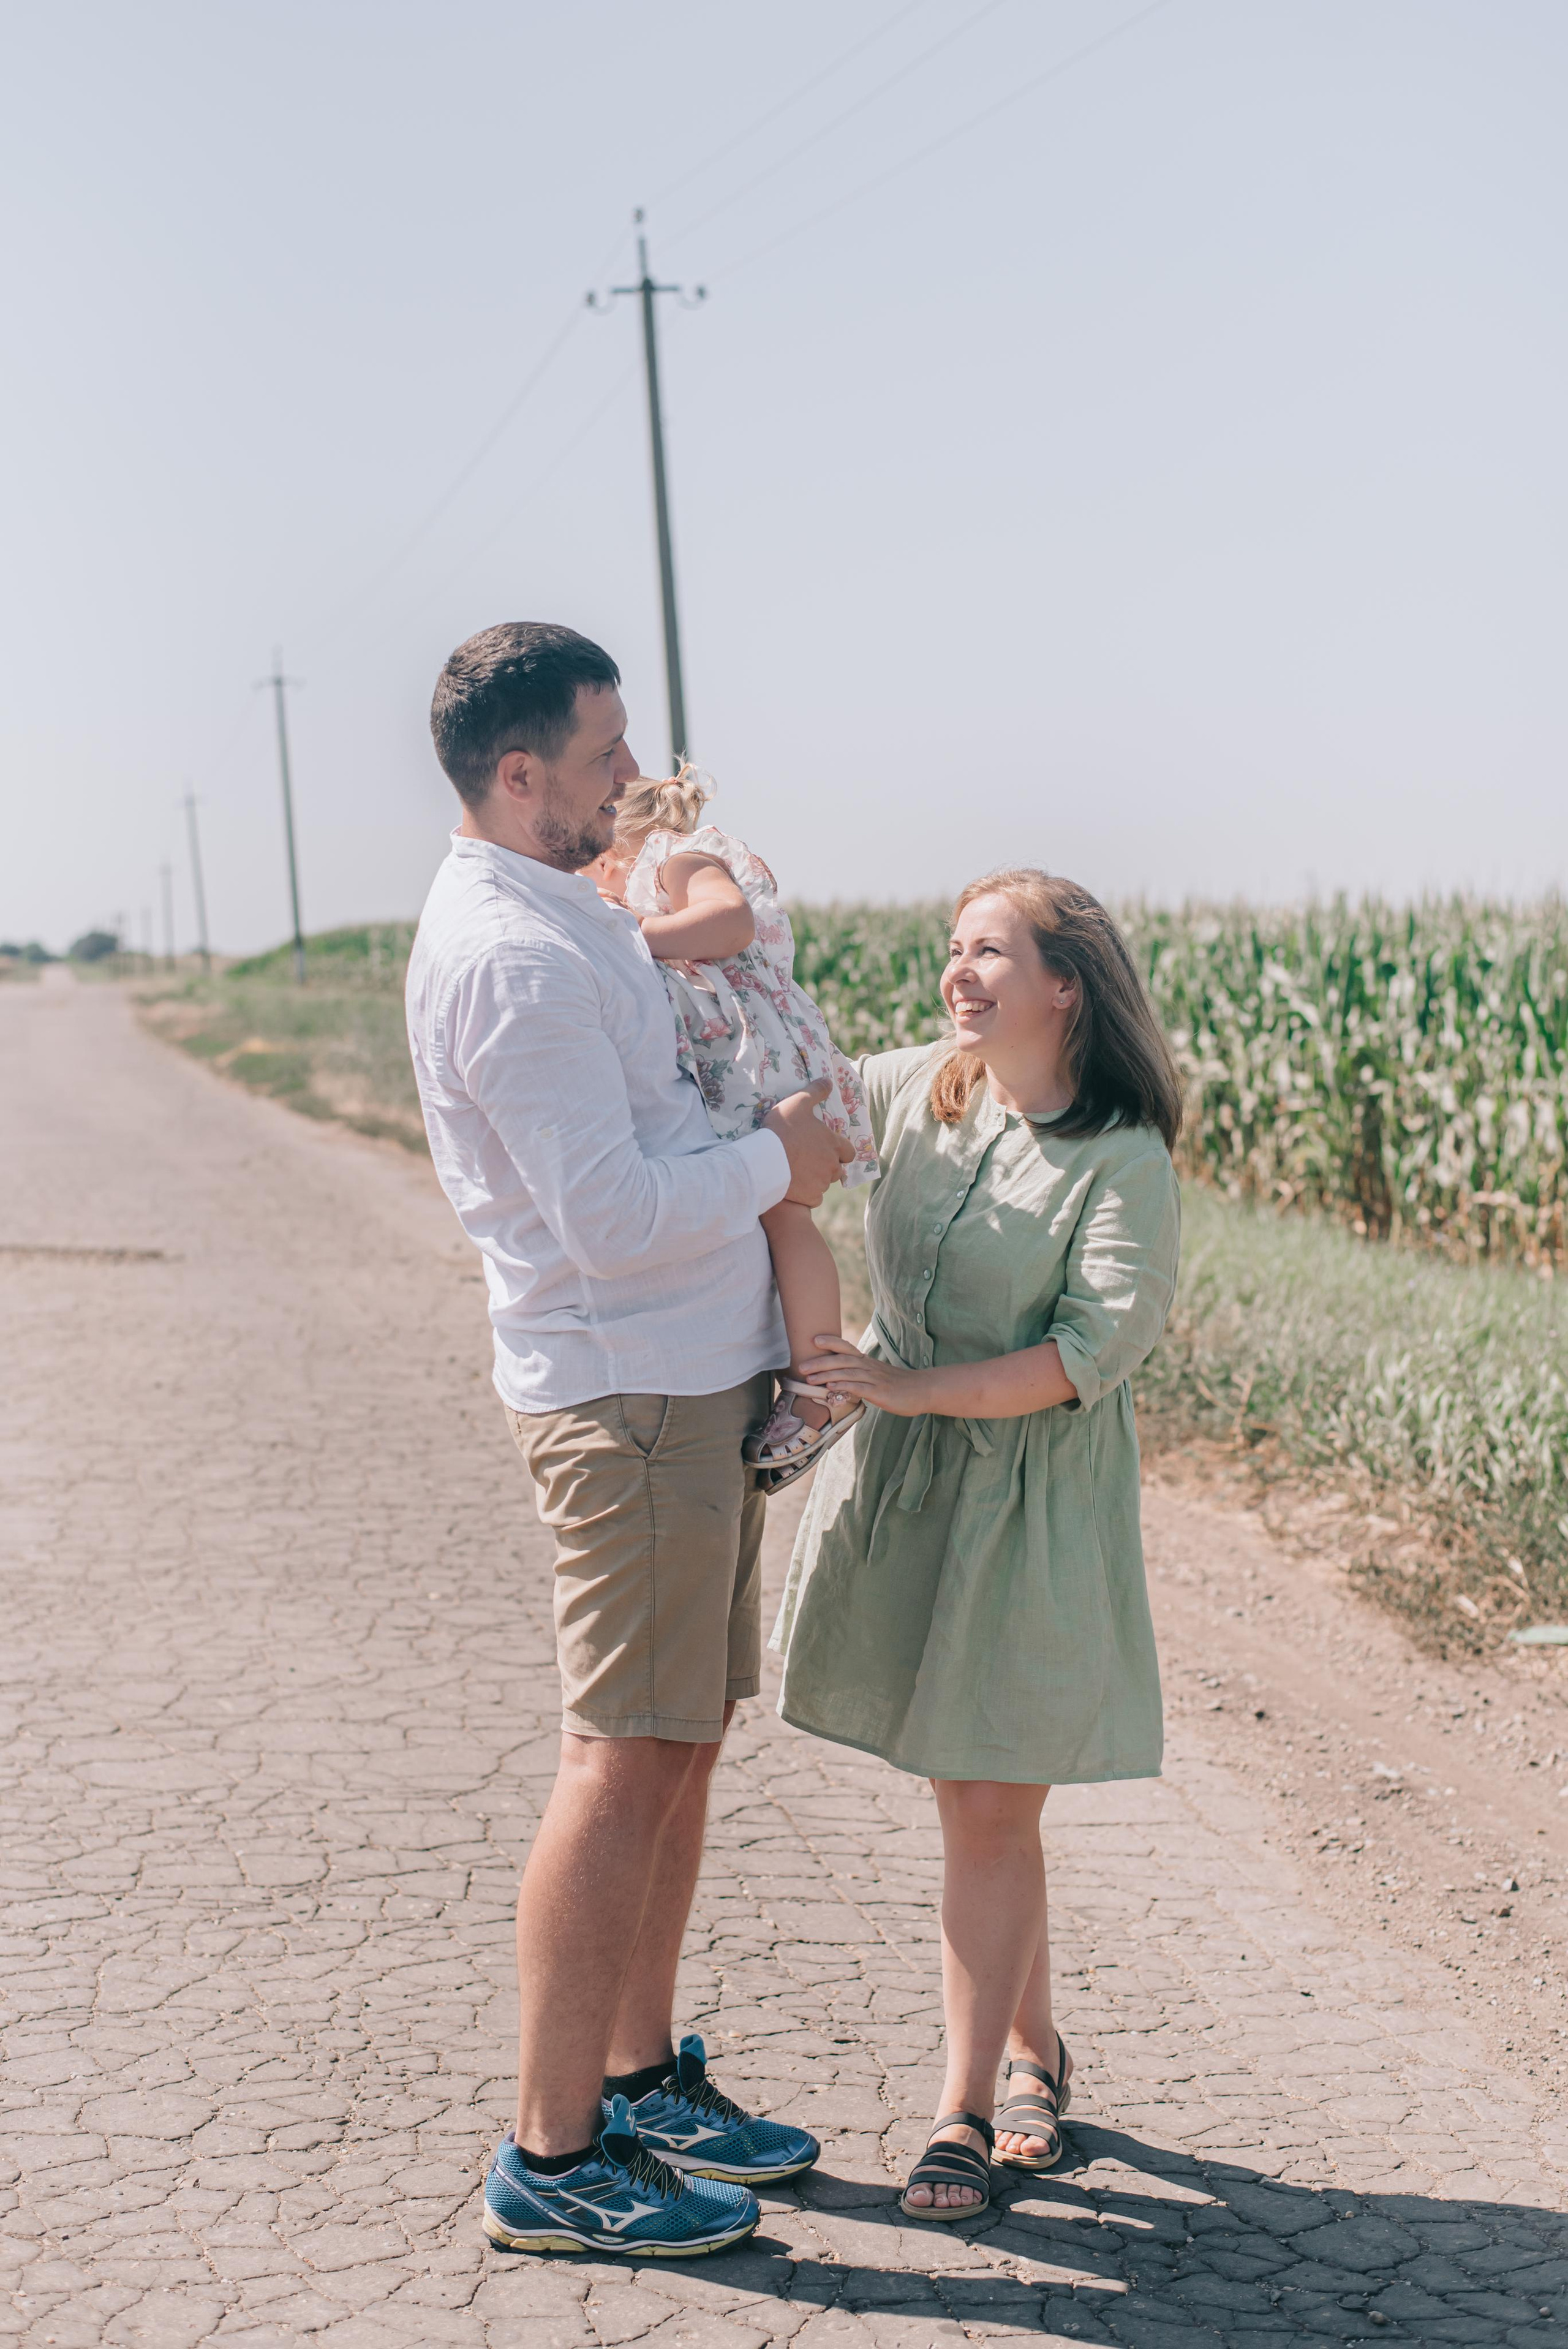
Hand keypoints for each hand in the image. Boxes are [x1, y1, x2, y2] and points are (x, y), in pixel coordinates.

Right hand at [763, 1082, 853, 1205]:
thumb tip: (828, 1080)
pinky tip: (794, 1187)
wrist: (766, 1160)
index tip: (827, 1149)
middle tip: (809, 1161)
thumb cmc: (783, 1129)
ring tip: (798, 1172)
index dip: (840, 1151)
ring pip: (824, 1183)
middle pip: (837, 1169)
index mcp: (834, 1145)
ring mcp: (822, 1183)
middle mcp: (833, 1166)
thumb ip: (815, 1091)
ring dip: (816, 1179)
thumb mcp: (798, 1102)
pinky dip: (806, 1194)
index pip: (849, 1151)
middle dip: (827, 1166)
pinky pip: (813, 1198)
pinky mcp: (811, 1198)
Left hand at [797, 1335, 933, 1417]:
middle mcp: (869, 1367)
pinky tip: (831, 1388)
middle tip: (801, 1367)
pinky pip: (858, 1387)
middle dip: (820, 1362)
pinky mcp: (879, 1392)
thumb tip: (839, 1379)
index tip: (814, 1340)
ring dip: (826, 1375)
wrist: (923, 1391)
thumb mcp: (877, 1376)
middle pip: (842, 1360)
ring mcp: (874, 1379)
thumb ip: (859, 1375)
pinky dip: (843, 1386)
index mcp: (867, 1362)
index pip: (847, 1348)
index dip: (831, 1342)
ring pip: (847, 1373)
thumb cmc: (898, 1385)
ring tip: (809, 1379)